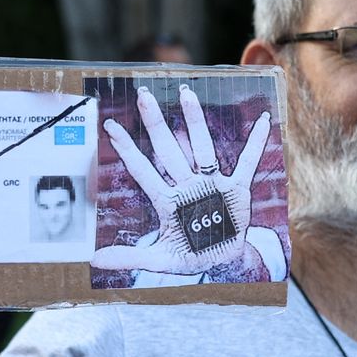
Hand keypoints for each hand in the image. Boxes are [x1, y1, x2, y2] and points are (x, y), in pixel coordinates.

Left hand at [92, 83, 270, 276]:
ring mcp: (212, 184)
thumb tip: (94, 260)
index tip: (110, 127)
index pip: (143, 170)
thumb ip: (130, 257)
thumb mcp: (160, 260)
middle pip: (168, 150)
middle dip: (156, 124)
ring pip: (201, 148)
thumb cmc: (191, 257)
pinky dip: (255, 144)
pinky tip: (262, 122)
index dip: (127, 150)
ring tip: (186, 95)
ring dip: (195, 122)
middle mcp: (187, 185)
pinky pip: (247, 163)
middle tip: (143, 96)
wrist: (223, 262)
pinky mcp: (236, 190)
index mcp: (168, 201)